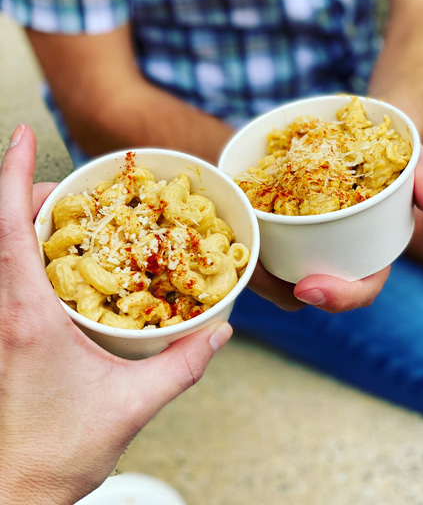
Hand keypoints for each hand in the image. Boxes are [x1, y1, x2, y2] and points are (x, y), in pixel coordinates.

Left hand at [0, 125, 231, 504]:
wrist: (15, 494)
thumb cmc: (58, 453)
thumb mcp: (132, 404)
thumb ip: (183, 365)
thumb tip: (221, 331)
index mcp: (28, 317)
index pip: (9, 229)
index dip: (10, 175)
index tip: (20, 134)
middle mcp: (9, 311)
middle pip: (7, 229)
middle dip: (32, 193)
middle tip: (73, 188)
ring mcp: (4, 321)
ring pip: (7, 250)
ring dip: (30, 221)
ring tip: (71, 215)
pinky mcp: (9, 333)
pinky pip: (14, 275)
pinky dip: (34, 252)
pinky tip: (66, 262)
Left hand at [249, 146, 422, 312]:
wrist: (360, 139)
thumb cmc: (392, 157)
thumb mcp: (415, 161)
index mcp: (368, 257)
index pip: (357, 291)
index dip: (337, 298)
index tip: (308, 287)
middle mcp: (333, 260)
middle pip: (305, 293)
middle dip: (278, 291)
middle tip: (254, 268)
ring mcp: (304, 249)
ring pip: (276, 278)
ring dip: (253, 272)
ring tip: (236, 246)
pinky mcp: (279, 232)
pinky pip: (260, 251)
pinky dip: (245, 245)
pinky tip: (231, 229)